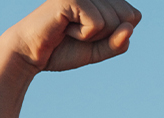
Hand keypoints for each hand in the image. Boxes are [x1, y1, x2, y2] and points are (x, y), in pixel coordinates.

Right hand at [0, 0, 140, 72]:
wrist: (29, 55)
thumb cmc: (62, 49)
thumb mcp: (99, 50)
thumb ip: (119, 42)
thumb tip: (130, 27)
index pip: (134, 16)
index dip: (114, 35)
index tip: (89, 33)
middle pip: (128, 18)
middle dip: (106, 35)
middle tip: (78, 33)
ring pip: (113, 22)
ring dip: (91, 36)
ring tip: (69, 30)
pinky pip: (97, 25)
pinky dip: (83, 36)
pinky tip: (64, 29)